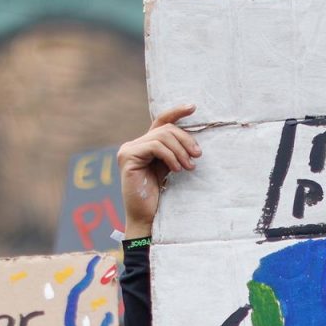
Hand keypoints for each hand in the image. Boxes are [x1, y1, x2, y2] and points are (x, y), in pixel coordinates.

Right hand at [118, 105, 199, 239]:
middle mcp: (134, 144)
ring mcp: (128, 149)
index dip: (177, 112)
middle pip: (165, 128)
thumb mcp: (170, 168)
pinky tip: (177, 169)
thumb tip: (192, 140)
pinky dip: (170, 156)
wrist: (146, 218)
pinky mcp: (127, 157)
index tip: (193, 107)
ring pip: (162, 136)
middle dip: (185, 139)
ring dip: (180, 150)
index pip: (161, 121)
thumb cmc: (159, 197)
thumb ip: (174, 152)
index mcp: (144, 145)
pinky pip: (155, 146)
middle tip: (198, 156)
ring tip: (189, 166)